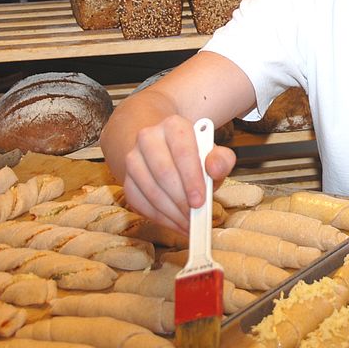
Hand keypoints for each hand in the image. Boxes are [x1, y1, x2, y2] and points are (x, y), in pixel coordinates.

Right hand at [119, 115, 236, 234]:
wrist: (166, 151)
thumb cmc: (194, 156)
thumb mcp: (213, 154)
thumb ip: (221, 160)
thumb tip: (215, 169)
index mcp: (174, 126)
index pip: (182, 151)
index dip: (191, 179)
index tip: (200, 202)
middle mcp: (149, 137)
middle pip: (163, 172)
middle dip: (181, 200)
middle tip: (195, 217)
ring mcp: (134, 158)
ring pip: (150, 190)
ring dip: (171, 212)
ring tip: (188, 223)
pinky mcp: (127, 179)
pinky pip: (139, 202)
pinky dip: (159, 217)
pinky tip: (175, 222)